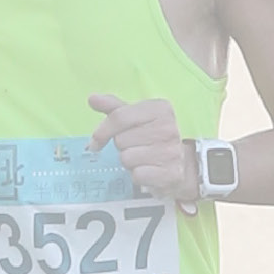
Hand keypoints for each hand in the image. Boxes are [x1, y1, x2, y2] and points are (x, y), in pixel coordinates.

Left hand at [90, 93, 207, 209]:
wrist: (180, 163)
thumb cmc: (151, 137)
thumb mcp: (135, 118)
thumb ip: (114, 107)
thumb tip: (92, 98)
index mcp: (160, 109)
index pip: (119, 117)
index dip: (102, 131)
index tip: (96, 142)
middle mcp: (169, 128)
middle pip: (121, 139)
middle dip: (122, 146)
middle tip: (136, 147)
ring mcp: (172, 151)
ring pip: (127, 158)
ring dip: (129, 161)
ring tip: (143, 158)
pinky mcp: (171, 173)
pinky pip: (137, 175)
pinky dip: (138, 175)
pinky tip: (149, 170)